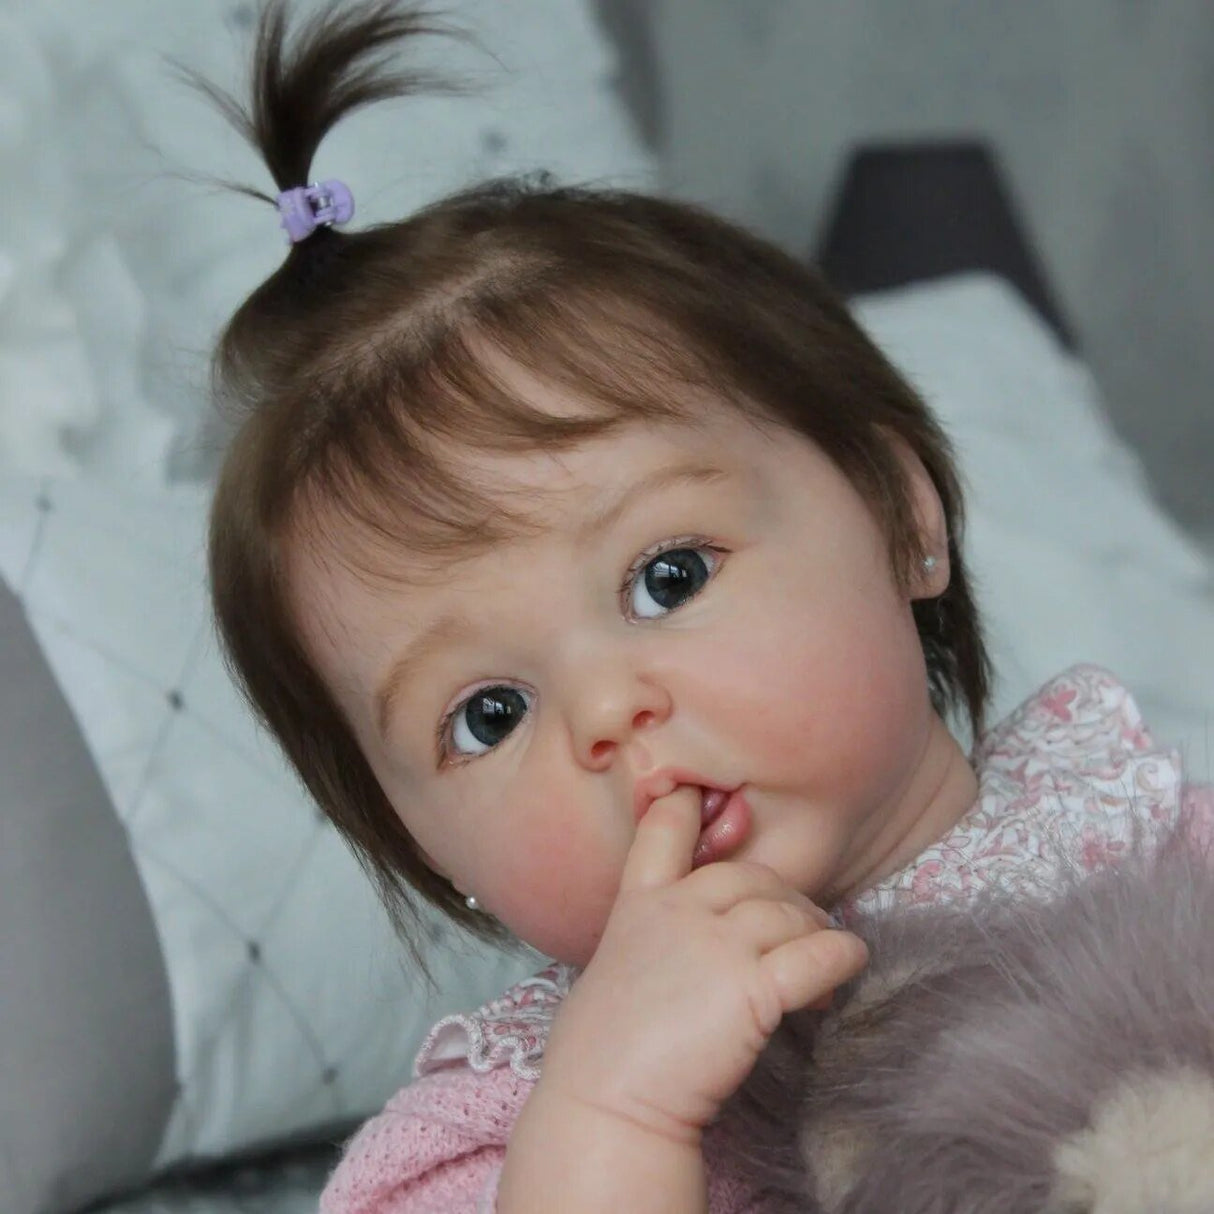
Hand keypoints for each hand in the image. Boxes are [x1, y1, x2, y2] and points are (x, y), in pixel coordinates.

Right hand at [538, 787, 868, 1141]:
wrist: (606, 1106)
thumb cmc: (600, 1054)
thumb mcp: (613, 972)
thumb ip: (652, 944)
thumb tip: (694, 954)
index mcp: (637, 906)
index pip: (661, 834)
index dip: (685, 807)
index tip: (701, 791)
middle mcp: (677, 911)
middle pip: (749, 876)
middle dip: (784, 897)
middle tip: (802, 927)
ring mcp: (715, 945)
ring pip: (788, 913)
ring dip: (815, 930)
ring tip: (826, 962)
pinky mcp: (752, 986)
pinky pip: (817, 956)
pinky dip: (843, 956)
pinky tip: (851, 963)